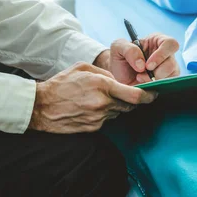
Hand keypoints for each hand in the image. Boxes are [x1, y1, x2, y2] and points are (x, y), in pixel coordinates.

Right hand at [28, 62, 156, 133]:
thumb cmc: (61, 84)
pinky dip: (105, 113)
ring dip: (116, 105)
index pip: (135, 95)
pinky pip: (107, 119)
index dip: (148, 96)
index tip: (154, 94)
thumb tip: (118, 80)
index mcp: (102, 86)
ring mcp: (98, 118)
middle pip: (130, 105)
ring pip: (118, 112)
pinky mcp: (93, 128)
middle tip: (126, 93)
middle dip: (131, 99)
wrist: (42, 106)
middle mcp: (103, 103)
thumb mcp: (82, 68)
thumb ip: (104, 73)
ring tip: (100, 98)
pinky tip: (92, 107)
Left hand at [108, 33, 179, 84]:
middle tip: (140, 75)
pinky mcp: (167, 82)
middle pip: (171, 63)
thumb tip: (142, 64)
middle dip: (156, 72)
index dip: (161, 55)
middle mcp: (166, 54)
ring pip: (171, 76)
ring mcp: (169, 69)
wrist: (118, 77)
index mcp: (157, 40)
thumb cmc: (120, 59)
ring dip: (154, 81)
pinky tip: (145, 85)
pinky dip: (155, 87)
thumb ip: (129, 49)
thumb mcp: (118, 47)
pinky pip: (168, 86)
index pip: (171, 44)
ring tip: (140, 79)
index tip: (148, 65)